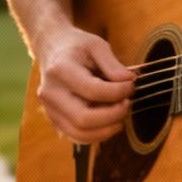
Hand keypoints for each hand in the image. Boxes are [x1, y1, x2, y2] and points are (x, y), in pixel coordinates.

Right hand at [34, 26, 135, 144]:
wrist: (52, 50)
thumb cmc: (77, 47)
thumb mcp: (96, 44)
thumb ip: (113, 64)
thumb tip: (129, 82)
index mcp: (60, 70)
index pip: (93, 91)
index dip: (118, 92)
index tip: (131, 85)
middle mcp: (51, 93)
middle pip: (83, 119)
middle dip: (113, 116)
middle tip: (128, 104)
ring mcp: (49, 109)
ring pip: (80, 133)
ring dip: (107, 129)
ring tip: (121, 114)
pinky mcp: (54, 119)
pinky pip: (77, 136)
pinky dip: (97, 134)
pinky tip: (110, 122)